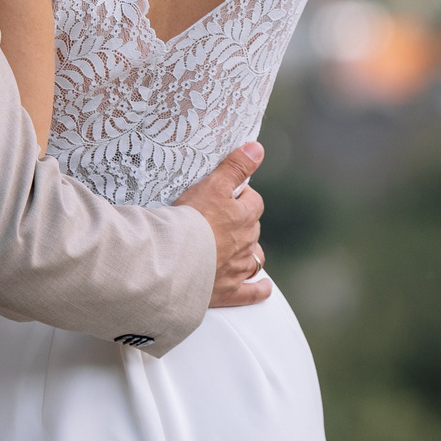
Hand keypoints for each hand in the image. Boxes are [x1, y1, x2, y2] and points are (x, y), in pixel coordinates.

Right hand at [176, 141, 270, 307]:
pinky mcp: (228, 292)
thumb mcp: (213, 185)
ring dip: (249, 252)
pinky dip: (259, 289)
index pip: (253, 202)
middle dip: (243, 223)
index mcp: (243, 217)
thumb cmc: (191, 219)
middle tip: (222, 219)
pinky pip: (250, 292)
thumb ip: (235, 166)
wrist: (176, 259)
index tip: (229, 195)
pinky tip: (264, 288)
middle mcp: (245, 243)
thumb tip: (258, 148)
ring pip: (253, 258)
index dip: (242, 197)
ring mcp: (238, 269)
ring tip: (239, 248)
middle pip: (252, 229)